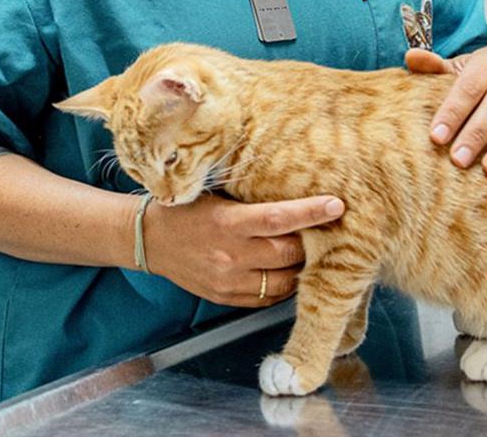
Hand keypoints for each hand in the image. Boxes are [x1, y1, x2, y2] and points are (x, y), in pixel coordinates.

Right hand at [141, 192, 344, 306]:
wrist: (149, 240)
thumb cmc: (186, 210)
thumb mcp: (216, 195)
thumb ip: (251, 198)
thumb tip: (294, 190)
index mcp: (227, 222)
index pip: (278, 218)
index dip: (311, 212)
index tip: (337, 205)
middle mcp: (230, 255)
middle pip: (288, 253)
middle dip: (311, 243)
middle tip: (324, 230)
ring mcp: (228, 281)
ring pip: (284, 282)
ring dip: (300, 268)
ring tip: (305, 252)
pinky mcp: (226, 298)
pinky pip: (268, 298)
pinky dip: (282, 285)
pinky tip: (283, 270)